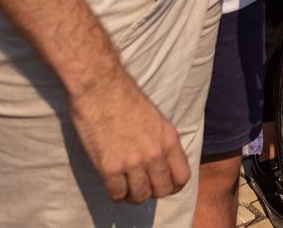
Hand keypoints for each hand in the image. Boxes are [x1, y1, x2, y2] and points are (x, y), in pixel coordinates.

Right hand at [67, 71, 190, 203]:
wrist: (100, 87)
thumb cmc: (125, 97)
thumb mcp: (156, 119)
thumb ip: (160, 142)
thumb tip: (159, 162)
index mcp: (169, 140)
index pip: (182, 177)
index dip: (172, 186)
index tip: (162, 185)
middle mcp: (155, 154)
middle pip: (162, 190)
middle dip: (153, 192)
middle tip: (141, 186)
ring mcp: (133, 162)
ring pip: (140, 196)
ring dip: (133, 195)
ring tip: (126, 187)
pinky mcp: (110, 167)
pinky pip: (117, 194)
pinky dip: (115, 194)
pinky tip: (112, 185)